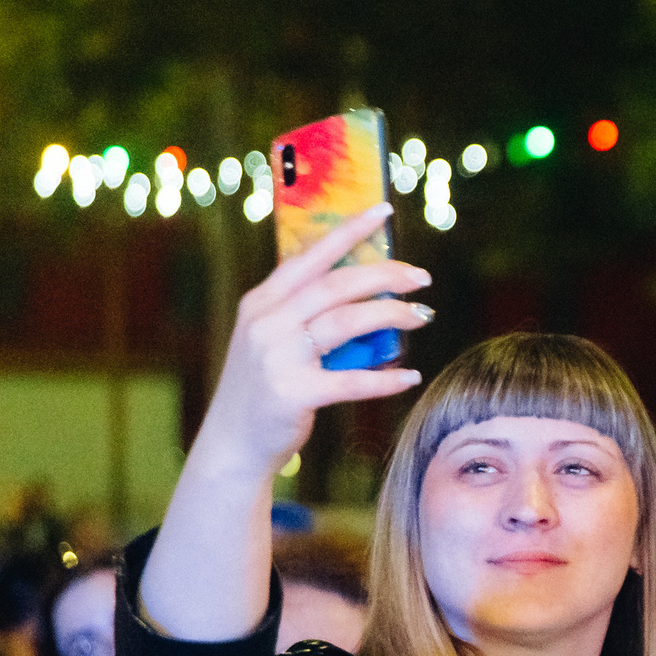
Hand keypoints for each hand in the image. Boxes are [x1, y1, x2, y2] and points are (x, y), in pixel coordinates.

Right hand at [190, 206, 429, 481]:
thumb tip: (367, 295)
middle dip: (385, 275)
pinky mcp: (293, 393)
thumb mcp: (273, 341)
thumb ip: (305, 315)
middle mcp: (266, 323)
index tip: (383, 211)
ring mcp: (277, 358)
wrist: (233, 445)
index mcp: (261, 303)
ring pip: (346, 322)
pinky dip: (385, 379)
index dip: (347, 232)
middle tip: (421, 277)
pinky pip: (351, 381)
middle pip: (336, 285)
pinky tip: (410, 376)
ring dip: (392, 316)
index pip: (310, 256)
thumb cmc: (265, 390)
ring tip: (422, 317)